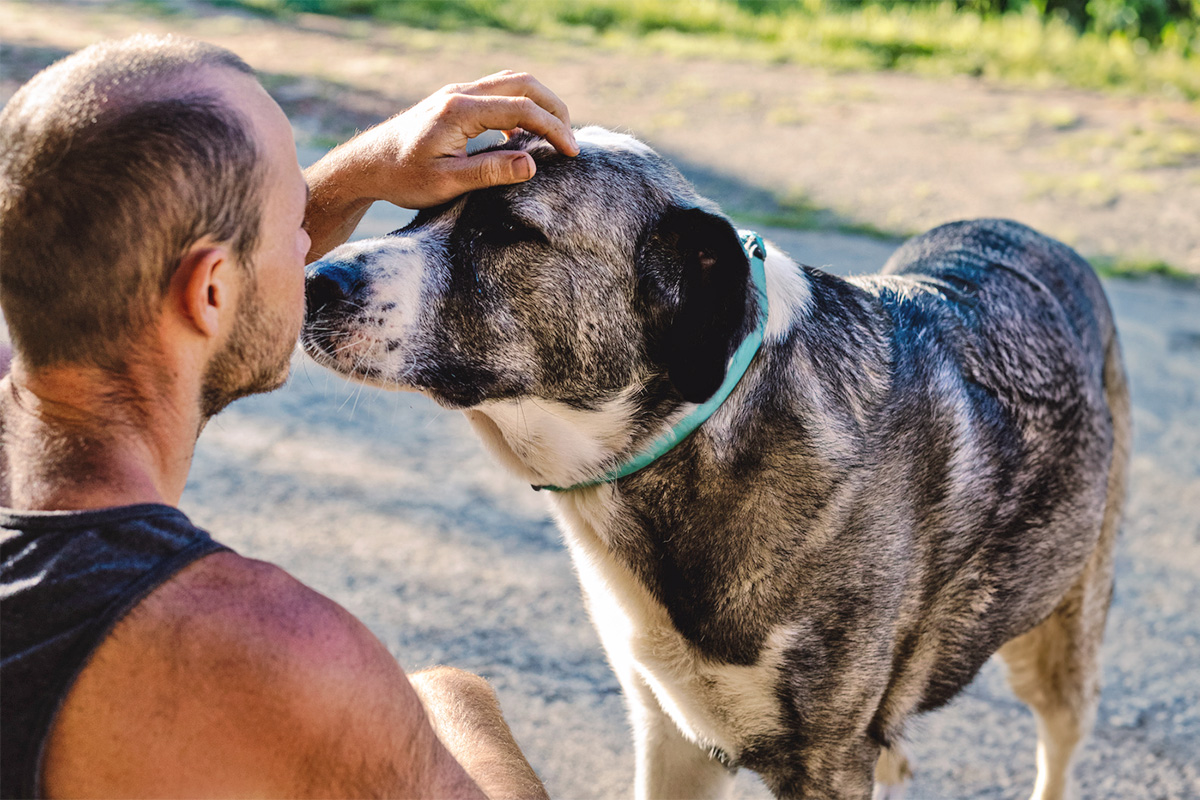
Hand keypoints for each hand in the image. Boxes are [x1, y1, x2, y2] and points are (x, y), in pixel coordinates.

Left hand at [303, 71, 577, 260]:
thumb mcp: (447, 183)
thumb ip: (490, 172)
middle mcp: (460, 93)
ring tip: (555, 134)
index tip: (572, 153)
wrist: (367, 166)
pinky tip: (524, 136)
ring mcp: (457, 93)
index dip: (553, 129)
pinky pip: (498, 93)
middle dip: (554, 109)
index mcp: (459, 110)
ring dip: (539, 103)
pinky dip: (521, 107)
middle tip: (571, 140)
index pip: (521, 109)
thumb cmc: (403, 178)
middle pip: (523, 84)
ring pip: (511, 83)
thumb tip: (532, 164)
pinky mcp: (455, 101)